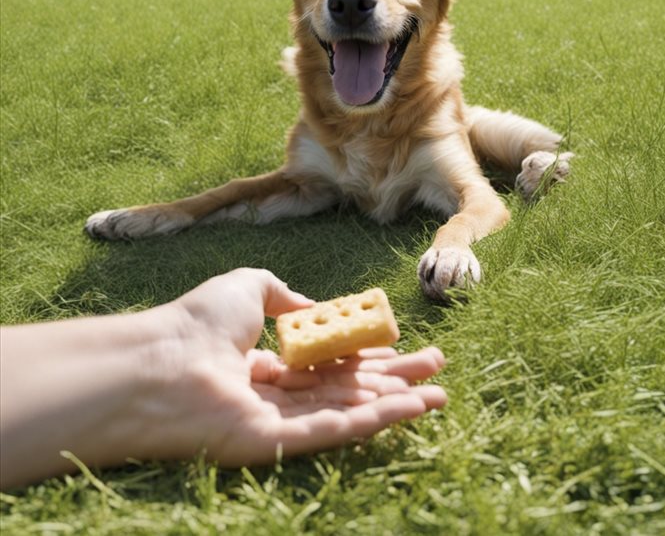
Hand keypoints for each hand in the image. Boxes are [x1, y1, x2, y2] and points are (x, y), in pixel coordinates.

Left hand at [153, 268, 446, 464]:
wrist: (160, 360)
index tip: (399, 345)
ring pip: (349, 411)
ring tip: (438, 397)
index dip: (366, 353)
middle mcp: (277, 393)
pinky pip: (334, 431)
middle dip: (393, 379)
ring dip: (395, 404)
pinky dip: (374, 421)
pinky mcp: (278, 444)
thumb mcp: (248, 286)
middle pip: (347, 386)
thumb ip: (283, 294)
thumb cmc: (198, 320)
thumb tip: (314, 307)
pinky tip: (408, 409)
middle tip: (436, 372)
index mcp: (267, 361)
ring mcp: (279, 421)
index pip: (327, 360)